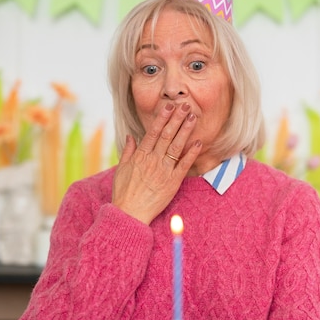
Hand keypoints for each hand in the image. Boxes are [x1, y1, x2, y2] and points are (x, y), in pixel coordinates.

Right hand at [112, 102, 201, 223]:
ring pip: (176, 146)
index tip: (169, 106)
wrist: (129, 213)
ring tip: (193, 117)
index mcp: (140, 156)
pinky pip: (184, 165)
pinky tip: (198, 143)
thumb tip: (130, 136)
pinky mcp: (172, 182)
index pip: (153, 132)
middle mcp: (152, 160)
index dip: (162, 118)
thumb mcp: (121, 169)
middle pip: (167, 135)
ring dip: (186, 131)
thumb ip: (127, 151)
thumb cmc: (123, 193)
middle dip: (177, 119)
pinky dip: (191, 153)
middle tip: (186, 105)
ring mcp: (163, 171)